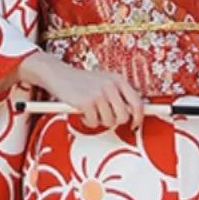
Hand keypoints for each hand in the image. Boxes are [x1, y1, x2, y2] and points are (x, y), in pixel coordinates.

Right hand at [17, 51, 144, 130]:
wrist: (60, 75)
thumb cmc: (83, 82)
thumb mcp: (105, 82)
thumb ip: (119, 95)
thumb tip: (133, 114)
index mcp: (118, 80)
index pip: (137, 103)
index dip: (139, 117)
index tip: (135, 124)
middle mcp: (110, 85)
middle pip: (123, 117)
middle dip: (114, 120)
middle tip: (104, 116)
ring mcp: (98, 94)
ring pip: (109, 122)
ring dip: (99, 121)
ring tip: (91, 111)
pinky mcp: (86, 102)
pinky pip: (94, 123)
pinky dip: (88, 121)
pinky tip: (83, 111)